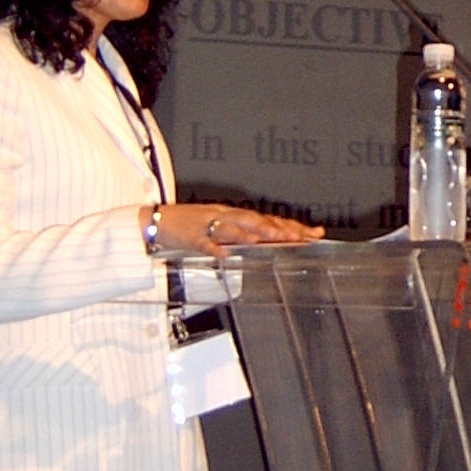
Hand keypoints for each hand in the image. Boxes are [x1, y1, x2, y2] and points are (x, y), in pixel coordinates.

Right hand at [145, 204, 324, 255]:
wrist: (155, 221)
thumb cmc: (188, 227)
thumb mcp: (220, 231)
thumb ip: (243, 237)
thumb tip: (268, 243)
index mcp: (234, 216)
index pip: (269, 220)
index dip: (293, 227)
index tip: (315, 234)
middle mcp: (225, 216)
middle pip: (258, 220)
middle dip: (281, 229)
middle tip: (302, 237)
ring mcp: (208, 225)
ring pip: (234, 226)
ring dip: (253, 232)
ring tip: (272, 238)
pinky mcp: (190, 236)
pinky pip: (204, 242)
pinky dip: (215, 247)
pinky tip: (225, 254)